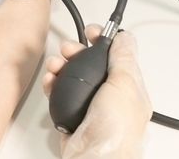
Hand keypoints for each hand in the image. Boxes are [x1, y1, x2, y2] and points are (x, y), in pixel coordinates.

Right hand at [43, 25, 151, 158]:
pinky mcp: (71, 115)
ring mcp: (89, 106)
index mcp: (128, 88)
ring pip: (73, 76)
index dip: (105, 40)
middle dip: (78, 51)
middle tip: (69, 49)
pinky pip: (59, 93)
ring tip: (55, 64)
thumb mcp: (124, 84)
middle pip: (92, 63)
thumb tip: (124, 37)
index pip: (118, 56)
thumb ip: (122, 58)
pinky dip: (52, 83)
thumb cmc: (116, 129)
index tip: (91, 32)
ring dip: (62, 65)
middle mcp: (109, 96)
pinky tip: (50, 80)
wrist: (95, 158)